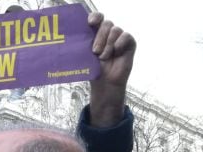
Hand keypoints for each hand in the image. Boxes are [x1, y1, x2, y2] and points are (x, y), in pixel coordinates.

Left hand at [87, 12, 135, 126]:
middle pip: (106, 23)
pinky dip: (119, 43)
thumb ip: (83, 43)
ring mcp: (119, 37)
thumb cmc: (93, 69)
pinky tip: (116, 51)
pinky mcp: (129, 43)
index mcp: (96, 33)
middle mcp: (108, 33)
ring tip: (103, 57)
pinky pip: (126, 36)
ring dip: (108, 43)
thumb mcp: (85, 55)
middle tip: (95, 51)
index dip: (95, 17)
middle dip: (100, 36)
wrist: (104, 83)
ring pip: (115, 29)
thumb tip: (74, 36)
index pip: (97, 17)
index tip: (91, 23)